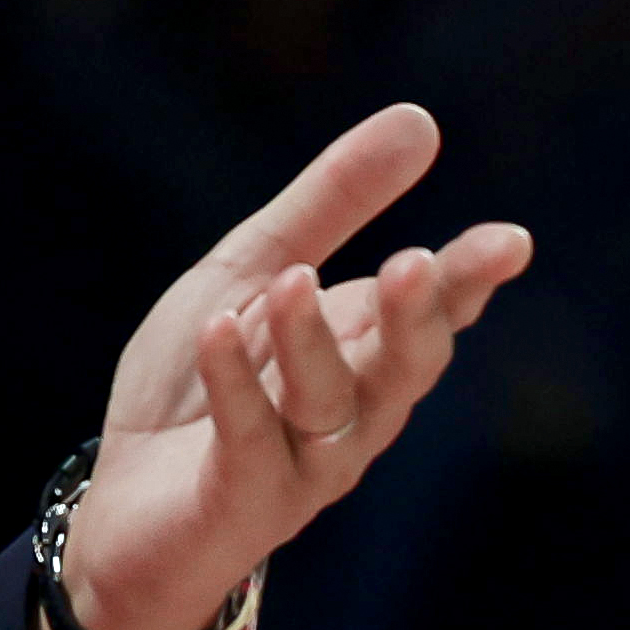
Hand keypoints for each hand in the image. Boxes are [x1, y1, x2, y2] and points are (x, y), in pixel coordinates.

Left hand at [42, 104, 531, 629]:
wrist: (122, 509)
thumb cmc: (196, 391)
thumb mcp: (249, 273)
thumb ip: (329, 203)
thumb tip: (421, 120)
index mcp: (362, 353)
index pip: (432, 314)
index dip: (468, 281)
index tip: (507, 243)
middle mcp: (352, 414)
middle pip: (404, 366)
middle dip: (415, 318)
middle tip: (415, 265)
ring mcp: (304, 465)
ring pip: (332, 405)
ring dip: (314, 342)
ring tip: (291, 284)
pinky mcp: (243, 500)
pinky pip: (249, 440)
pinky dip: (235, 385)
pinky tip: (219, 333)